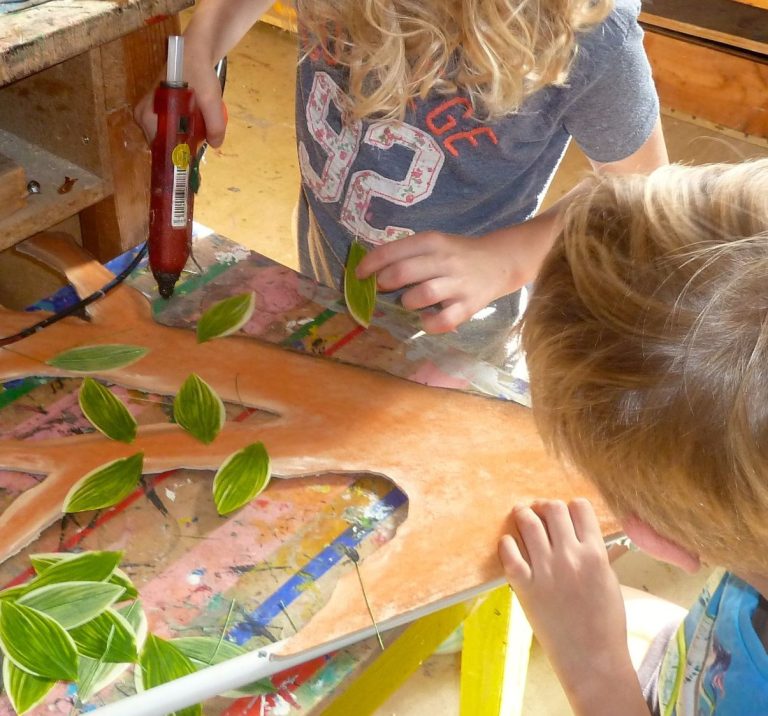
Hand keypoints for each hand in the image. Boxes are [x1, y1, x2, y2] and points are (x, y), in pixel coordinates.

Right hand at [134, 46, 227, 147]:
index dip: (177, 156)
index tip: (192, 158)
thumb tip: (215, 145)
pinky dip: (181, 130)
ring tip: (198, 132)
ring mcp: (148, 112)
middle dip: (182, 147)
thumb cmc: (198, 74)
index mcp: (148, 116)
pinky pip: (168, 128)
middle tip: (199, 143)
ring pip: (167, 137)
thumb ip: (215, 125)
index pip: (160, 148)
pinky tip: (194, 125)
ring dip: (183, 138)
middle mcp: (142, 116)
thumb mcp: (210, 100)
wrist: (194, 51)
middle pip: (163, 144)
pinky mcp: (156, 109)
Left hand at [356, 231, 517, 333]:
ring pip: (424, 294)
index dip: (371, 264)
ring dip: (408, 301)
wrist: (500, 261)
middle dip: (385, 282)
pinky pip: (445, 321)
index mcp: (432, 242)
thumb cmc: (457, 254)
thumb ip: (406, 254)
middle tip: (382, 288)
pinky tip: (426, 320)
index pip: (394, 250)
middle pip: (404, 271)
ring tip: (409, 302)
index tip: (358, 274)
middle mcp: (444, 261)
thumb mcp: (433, 244)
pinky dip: (430, 324)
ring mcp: (458, 284)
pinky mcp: (469, 306)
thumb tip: (370, 270)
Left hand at [499, 499, 647, 714]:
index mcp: (595, 553)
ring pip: (529, 523)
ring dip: (524, 515)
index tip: (565, 513)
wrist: (592, 659)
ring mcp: (545, 571)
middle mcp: (569, 557)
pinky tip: (509, 544)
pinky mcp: (525, 586)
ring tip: (521, 516)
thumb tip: (584, 533)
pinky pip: (509, 552)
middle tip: (540, 513)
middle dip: (545, 507)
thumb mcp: (609, 580)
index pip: (579, 507)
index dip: (571, 507)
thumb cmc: (605, 623)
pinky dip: (507, 543)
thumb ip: (596, 553)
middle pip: (552, 509)